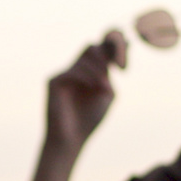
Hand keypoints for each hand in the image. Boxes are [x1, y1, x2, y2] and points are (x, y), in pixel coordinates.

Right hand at [43, 30, 126, 152]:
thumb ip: (109, 74)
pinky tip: (94, 86)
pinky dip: (86, 77)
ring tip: (104, 87)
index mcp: (88, 74)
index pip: (99, 52)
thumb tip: (111, 53)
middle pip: (90, 48)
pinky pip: (73, 70)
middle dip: (105, 53)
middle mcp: (75, 71)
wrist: (72, 139)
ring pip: (84, 59)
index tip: (127, 42)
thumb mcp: (107, 94)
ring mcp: (63, 75)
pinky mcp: (53, 81)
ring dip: (98, 71)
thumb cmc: (90, 119)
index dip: (112, 45)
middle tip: (115, 63)